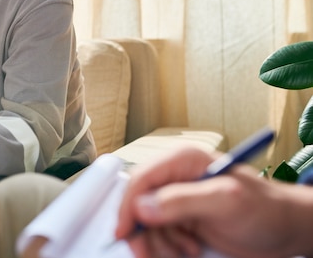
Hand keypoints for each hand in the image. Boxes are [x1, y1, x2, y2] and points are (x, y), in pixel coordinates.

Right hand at [116, 147, 312, 257]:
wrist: (284, 230)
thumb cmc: (265, 210)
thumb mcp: (225, 202)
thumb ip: (182, 201)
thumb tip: (142, 207)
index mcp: (182, 161)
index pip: (140, 180)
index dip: (128, 207)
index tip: (125, 232)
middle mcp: (176, 177)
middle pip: (138, 204)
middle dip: (143, 231)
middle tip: (149, 253)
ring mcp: (179, 198)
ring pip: (147, 223)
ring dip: (159, 242)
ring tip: (185, 250)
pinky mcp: (183, 217)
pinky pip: (160, 233)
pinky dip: (169, 246)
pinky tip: (190, 248)